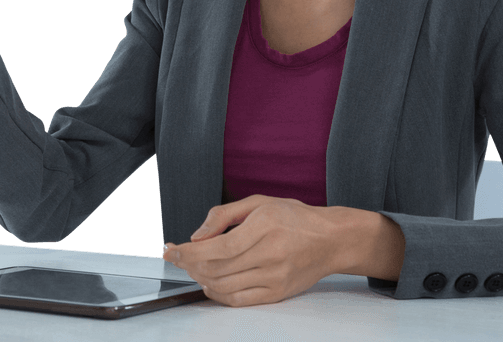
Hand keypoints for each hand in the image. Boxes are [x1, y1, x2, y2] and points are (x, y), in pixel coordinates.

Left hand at [161, 195, 342, 307]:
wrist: (330, 240)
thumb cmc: (296, 218)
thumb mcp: (259, 202)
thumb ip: (224, 215)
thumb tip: (196, 236)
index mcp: (265, 226)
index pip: (218, 247)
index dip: (189, 252)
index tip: (171, 250)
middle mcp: (271, 254)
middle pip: (217, 268)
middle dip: (190, 265)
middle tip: (178, 257)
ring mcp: (275, 277)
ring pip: (224, 287)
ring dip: (200, 279)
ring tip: (193, 267)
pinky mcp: (277, 294)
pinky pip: (238, 300)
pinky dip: (217, 294)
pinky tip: (210, 283)